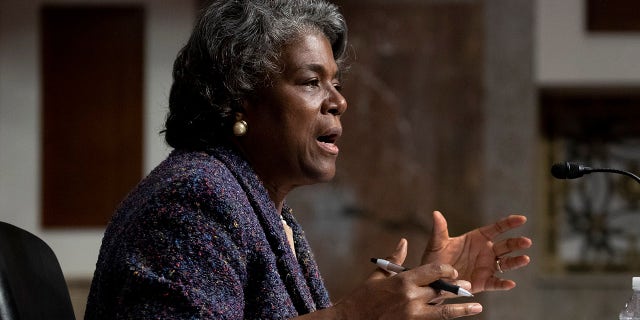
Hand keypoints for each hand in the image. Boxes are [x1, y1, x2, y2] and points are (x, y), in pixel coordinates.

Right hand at [327, 239, 482, 319]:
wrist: (352, 319)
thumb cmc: (364, 297)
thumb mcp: (378, 275)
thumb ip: (395, 259)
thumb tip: (404, 242)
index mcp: (403, 280)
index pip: (433, 270)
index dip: (447, 270)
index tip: (453, 271)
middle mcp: (410, 296)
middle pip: (440, 290)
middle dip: (456, 288)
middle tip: (469, 286)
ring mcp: (412, 314)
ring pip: (443, 310)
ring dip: (461, 308)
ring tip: (477, 307)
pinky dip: (446, 318)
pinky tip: (458, 317)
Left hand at [421, 211, 531, 292]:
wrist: (433, 278)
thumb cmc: (436, 258)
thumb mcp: (437, 243)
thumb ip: (439, 230)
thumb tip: (436, 213)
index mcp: (477, 238)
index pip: (497, 228)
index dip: (509, 223)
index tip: (522, 219)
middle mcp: (486, 251)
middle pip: (506, 246)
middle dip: (517, 243)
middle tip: (526, 241)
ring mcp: (487, 267)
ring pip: (506, 263)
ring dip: (516, 261)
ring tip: (525, 259)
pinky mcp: (484, 282)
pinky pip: (496, 283)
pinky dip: (503, 284)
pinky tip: (511, 283)